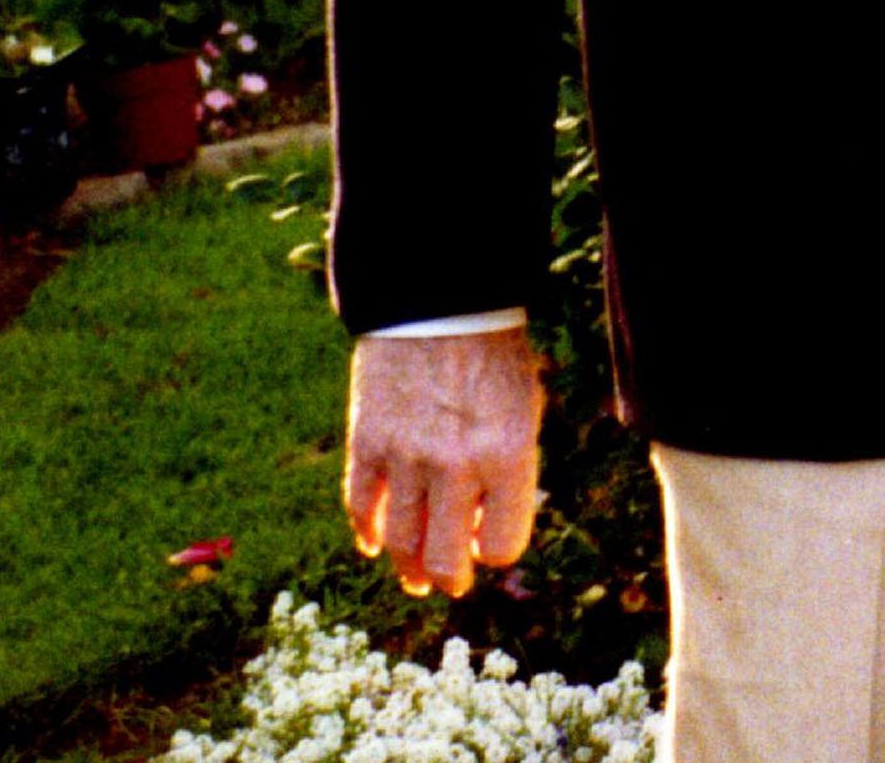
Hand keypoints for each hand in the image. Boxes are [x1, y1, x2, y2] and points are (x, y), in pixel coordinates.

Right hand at [343, 327, 546, 597]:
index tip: (489, 544)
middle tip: (450, 583)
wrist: (440, 302)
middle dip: (450, 579)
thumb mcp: (524, 410)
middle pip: (447, 559)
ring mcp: (406, 456)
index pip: (503, 545)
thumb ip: (511, 473)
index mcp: (507, 453)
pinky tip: (374, 543)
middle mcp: (456, 463)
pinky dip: (366, 533)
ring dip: (407, 568)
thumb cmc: (493, 357)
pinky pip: (360, 508)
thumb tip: (486, 534)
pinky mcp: (366, 442)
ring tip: (415, 577)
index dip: (496, 552)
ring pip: (401, 543)